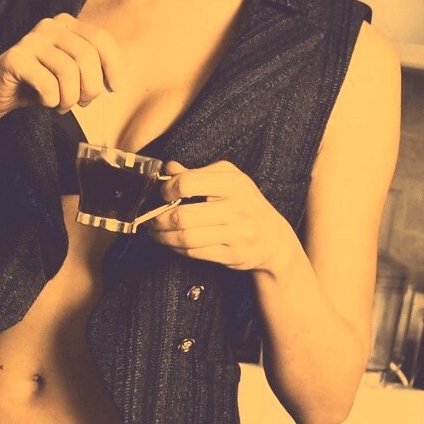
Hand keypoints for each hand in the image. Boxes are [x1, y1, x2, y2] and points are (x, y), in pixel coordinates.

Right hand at [0, 13, 124, 118]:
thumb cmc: (37, 85)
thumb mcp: (70, 74)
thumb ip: (91, 69)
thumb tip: (114, 81)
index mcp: (66, 24)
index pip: (101, 39)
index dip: (114, 66)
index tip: (114, 89)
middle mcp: (49, 26)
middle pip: (87, 56)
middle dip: (90, 88)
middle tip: (81, 104)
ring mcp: (30, 39)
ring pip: (68, 71)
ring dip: (70, 98)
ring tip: (61, 105)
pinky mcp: (15, 58)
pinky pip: (47, 83)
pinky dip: (51, 100)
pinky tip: (45, 102)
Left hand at [145, 161, 301, 275]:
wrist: (273, 238)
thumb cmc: (244, 203)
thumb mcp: (227, 180)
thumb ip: (197, 174)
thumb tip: (168, 168)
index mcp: (234, 183)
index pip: (188, 183)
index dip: (167, 189)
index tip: (162, 193)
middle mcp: (238, 208)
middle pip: (183, 215)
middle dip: (159, 218)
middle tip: (150, 218)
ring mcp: (237, 234)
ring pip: (186, 237)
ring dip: (163, 236)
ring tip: (155, 231)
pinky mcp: (233, 255)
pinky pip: (194, 253)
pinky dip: (175, 248)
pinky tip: (170, 242)